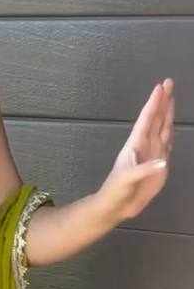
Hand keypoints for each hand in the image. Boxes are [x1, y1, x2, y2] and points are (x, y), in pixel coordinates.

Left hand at [95, 79, 173, 223]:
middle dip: (163, 101)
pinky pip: (167, 145)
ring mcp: (152, 154)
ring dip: (167, 113)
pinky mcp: (159, 166)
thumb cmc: (116, 191)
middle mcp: (145, 145)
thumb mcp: (127, 180)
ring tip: (172, 98)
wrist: (116, 206)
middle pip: (156, 119)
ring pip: (163, 129)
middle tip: (169, 82)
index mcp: (136, 145)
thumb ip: (144, 171)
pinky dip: (170, 133)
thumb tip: (163, 162)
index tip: (160, 87)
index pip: (147, 120)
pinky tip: (172, 127)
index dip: (154, 104)